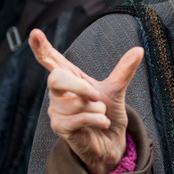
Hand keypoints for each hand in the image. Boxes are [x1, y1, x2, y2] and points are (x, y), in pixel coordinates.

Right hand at [28, 29, 143, 173]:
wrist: (110, 141)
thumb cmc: (107, 113)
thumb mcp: (116, 89)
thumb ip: (123, 71)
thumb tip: (139, 49)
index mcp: (70, 77)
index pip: (52, 60)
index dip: (42, 47)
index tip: (35, 33)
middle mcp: (59, 92)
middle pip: (56, 78)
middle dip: (78, 86)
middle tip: (95, 95)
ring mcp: (56, 110)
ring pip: (76, 103)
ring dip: (97, 109)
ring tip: (99, 114)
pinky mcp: (60, 127)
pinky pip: (80, 119)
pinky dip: (98, 120)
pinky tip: (102, 124)